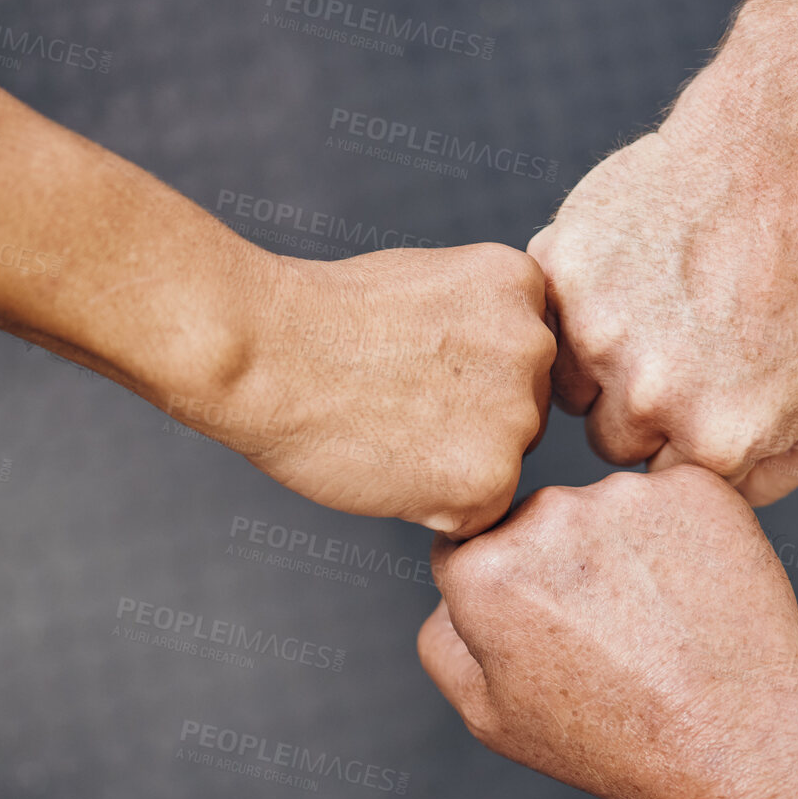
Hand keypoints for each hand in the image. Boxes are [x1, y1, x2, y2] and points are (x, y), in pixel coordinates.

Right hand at [180, 243, 555, 537]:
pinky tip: (388, 466)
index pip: (523, 355)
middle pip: (524, 410)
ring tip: (386, 429)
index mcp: (522, 284)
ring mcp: (517, 414)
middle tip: (394, 402)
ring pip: (503, 464)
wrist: (261, 352)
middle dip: (472, 420)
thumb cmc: (320, 318)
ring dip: (454, 464)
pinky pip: (477, 516)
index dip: (463, 372)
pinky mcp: (489, 479)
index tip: (412, 365)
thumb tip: (504, 372)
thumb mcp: (429, 281)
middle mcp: (536, 345)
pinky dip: (434, 509)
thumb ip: (482, 320)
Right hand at [417, 466, 797, 798]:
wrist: (737, 740)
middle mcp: (545, 515)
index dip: (511, 593)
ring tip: (661, 622)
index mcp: (482, 570)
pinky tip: (697, 594)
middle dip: (564, 565)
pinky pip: (672, 499)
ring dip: (625, 548)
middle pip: (539, 522)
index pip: (472, 548)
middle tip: (612, 635)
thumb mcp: (489, 718)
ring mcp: (624, 495)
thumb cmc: (613, 740)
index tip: (549, 629)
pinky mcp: (693, 487)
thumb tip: (450, 585)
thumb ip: (442, 639)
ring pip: (607, 508)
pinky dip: (682, 535)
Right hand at [528, 43, 797, 504]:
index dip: (681, 438)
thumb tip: (714, 517)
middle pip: (610, 440)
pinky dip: (573, 302)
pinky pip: (545, 319)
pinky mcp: (562, 273)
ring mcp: (599, 332)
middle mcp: (651, 396)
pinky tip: (626, 273)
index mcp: (714, 443)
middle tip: (681, 346)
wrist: (775, 170)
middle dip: (640, 404)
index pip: (662, 482)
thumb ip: (773, 483)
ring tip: (654, 310)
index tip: (706, 391)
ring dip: (599, 359)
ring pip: (566, 387)